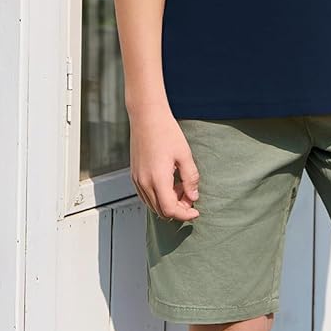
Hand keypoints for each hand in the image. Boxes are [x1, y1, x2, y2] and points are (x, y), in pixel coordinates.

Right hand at [128, 104, 200, 222]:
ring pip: (152, 205)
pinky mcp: (134, 174)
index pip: (170, 210)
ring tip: (180, 186)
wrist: (147, 116)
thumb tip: (193, 196)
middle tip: (190, 197)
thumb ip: (190, 178)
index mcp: (157, 179)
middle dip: (178, 209)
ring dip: (168, 202)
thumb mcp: (184, 155)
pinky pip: (146, 195)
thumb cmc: (165, 131)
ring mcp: (137, 179)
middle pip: (161, 211)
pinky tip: (168, 182)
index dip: (185, 214)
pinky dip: (158, 196)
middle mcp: (144, 182)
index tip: (195, 211)